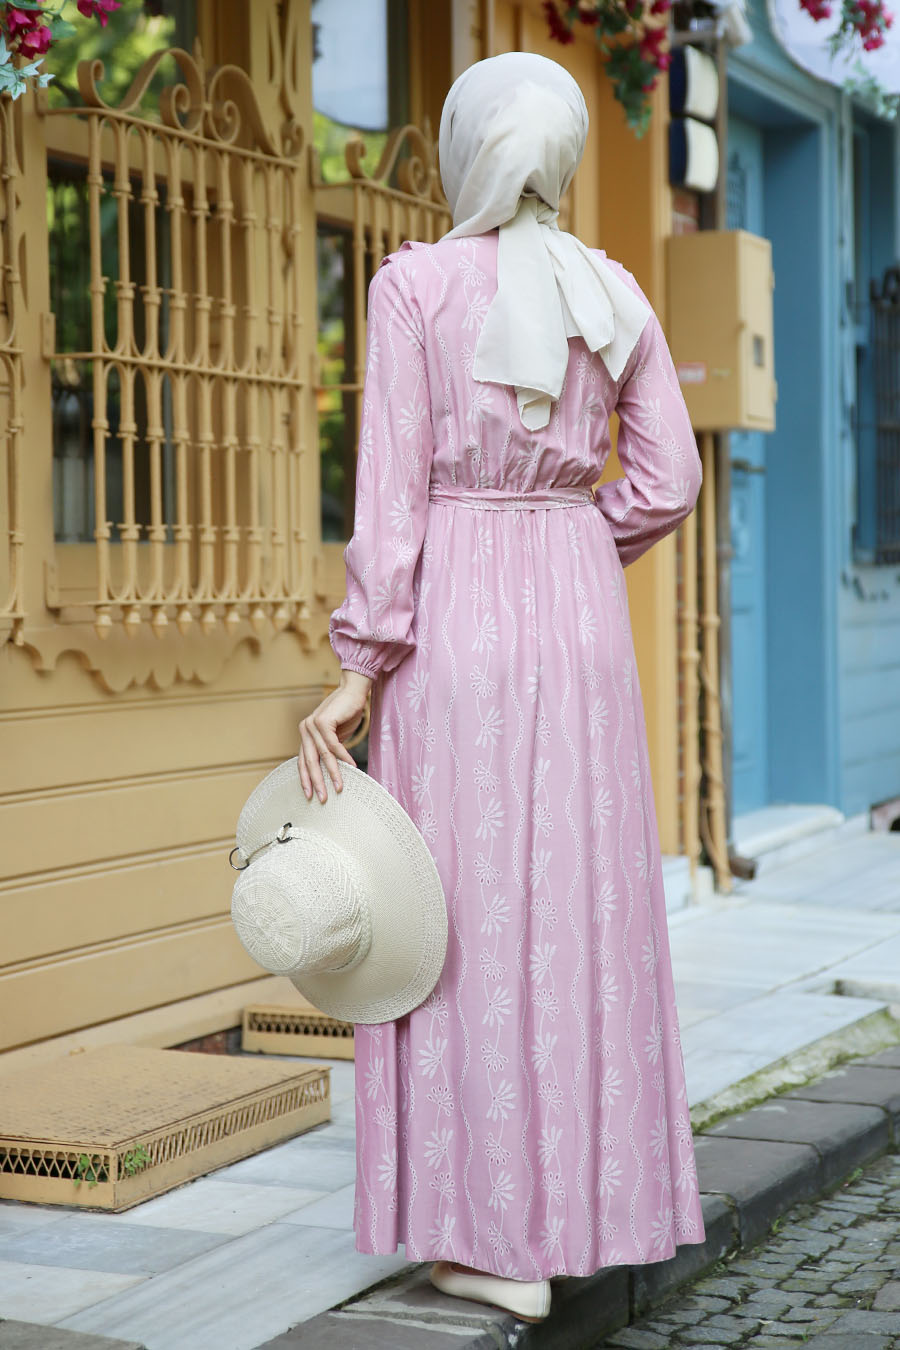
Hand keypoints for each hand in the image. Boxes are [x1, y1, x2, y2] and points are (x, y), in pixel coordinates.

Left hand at [297, 669, 372, 802]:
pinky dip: (343, 757)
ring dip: (333, 773)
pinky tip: (351, 767)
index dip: (306, 779)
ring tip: (339, 787)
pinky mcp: (323, 721)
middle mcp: (305, 729)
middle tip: (322, 798)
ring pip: (322, 755)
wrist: (353, 691)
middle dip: (317, 782)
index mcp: (305, 734)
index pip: (303, 761)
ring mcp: (312, 724)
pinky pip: (333, 745)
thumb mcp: (335, 736)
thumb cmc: (346, 713)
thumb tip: (330, 771)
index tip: (310, 795)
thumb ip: (328, 750)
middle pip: (309, 761)